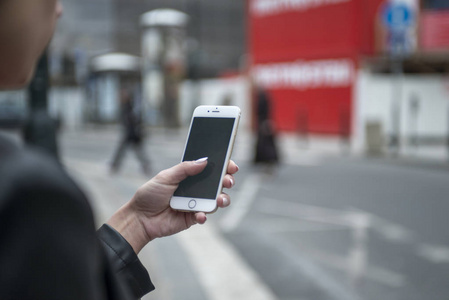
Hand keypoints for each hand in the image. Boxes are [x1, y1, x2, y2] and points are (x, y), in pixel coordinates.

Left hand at [107, 158, 238, 252]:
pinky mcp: (193, 218)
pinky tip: (199, 215)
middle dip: (227, 180)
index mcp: (190, 176)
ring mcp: (196, 204)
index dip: (224, 166)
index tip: (231, 165)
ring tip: (220, 199)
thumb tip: (204, 160)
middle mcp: (197, 189)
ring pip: (217, 200)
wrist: (140, 218)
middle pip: (219, 183)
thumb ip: (185, 169)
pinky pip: (204, 216)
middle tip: (228, 180)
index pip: (211, 168)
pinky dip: (204, 215)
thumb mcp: (166, 177)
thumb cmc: (150, 194)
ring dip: (222, 199)